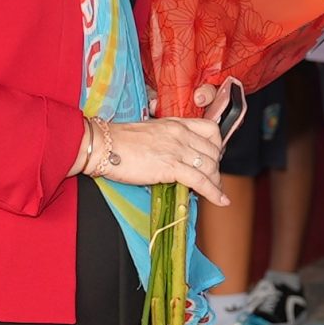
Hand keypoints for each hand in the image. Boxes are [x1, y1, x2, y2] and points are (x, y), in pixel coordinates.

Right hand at [86, 116, 228, 204]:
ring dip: (215, 182)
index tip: (214, 156)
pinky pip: (201, 181)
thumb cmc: (120, 140)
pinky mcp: (171, 167)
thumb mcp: (152, 131)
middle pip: (214, 151)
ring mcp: (177, 150)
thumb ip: (169, 138)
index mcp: (177, 123)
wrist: (103, 145)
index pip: (212, 130)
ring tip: (213, 192)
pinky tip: (220, 201)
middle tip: (210, 178)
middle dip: (216, 167)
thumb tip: (178, 154)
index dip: (218, 145)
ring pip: (210, 167)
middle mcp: (181, 134)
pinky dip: (214, 193)